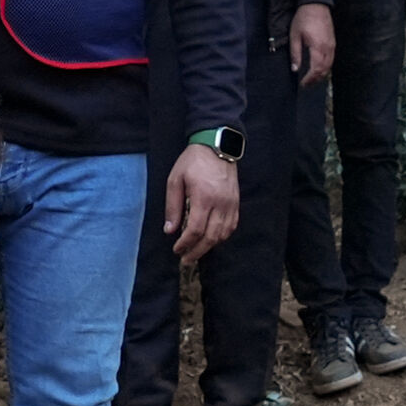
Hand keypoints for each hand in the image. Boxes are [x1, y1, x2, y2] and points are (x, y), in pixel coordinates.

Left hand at [165, 142, 240, 260]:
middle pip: (211, 237)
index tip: (176, 249)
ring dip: (209, 246)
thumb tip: (170, 230)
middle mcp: (220, 203)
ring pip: (223, 234)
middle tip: (185, 259)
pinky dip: (221, 237)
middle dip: (197, 251)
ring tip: (197, 251)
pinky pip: (231, 226)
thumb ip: (173, 206)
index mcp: (203, 197)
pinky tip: (212, 240)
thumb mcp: (175, 180)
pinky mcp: (236, 203)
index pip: (196, 230)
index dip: (186, 243)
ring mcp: (231, 204)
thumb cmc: (193, 161)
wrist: (217, 146)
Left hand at [289, 0, 334, 85]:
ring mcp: (332, 46)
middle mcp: (328, 49)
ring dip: (321, 75)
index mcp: (317, 48)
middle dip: (315, 80)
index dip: (310, 79)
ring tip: (312, 79)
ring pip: (329, 66)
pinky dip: (325, 67)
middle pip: (324, 70)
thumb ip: (295, 54)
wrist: (316, 4)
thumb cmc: (303, 18)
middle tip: (306, 84)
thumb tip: (295, 69)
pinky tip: (318, 68)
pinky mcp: (333, 43)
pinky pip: (331, 60)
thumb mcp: (295, 36)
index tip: (303, 84)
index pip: (316, 70)